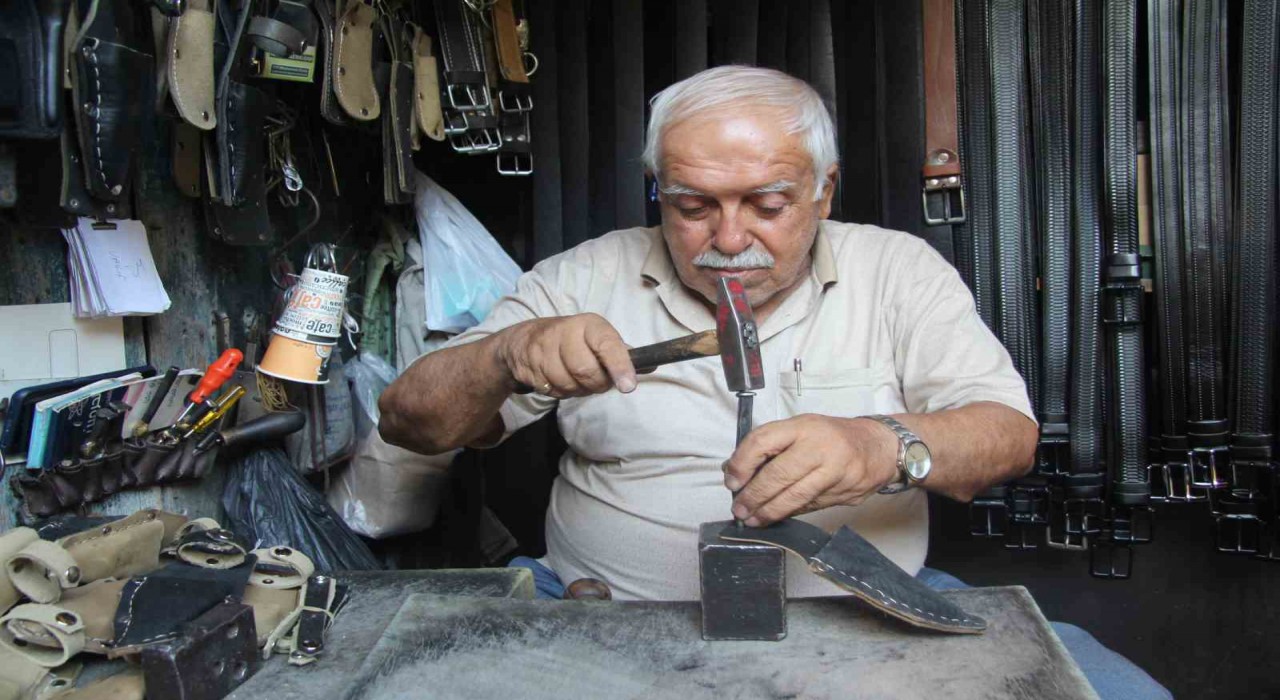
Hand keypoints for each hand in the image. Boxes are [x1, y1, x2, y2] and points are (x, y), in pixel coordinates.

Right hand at [496, 314, 636, 396]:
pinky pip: (552, 390)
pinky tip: (558, 379)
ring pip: (568, 384)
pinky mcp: (529, 364)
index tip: (628, 386)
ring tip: (575, 378)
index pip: (607, 344)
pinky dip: (560, 392)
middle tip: (596, 381)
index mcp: (589, 324)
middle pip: (587, 371)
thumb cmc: (571, 341)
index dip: (619, 366)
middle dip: (595, 384)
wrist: (523, 341)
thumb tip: (651, 365)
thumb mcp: (596, 338)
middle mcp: (565, 331)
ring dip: (576, 390)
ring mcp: (543, 348)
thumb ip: (621, 353)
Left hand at [723, 414, 899, 526]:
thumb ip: (770, 445)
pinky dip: (791, 513)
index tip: (732, 481)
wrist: (878, 446)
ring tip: (753, 519)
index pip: (764, 440)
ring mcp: (836, 472)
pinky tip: (777, 517)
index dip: (742, 462)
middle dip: (754, 496)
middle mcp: (820, 447)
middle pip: (779, 474)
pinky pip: (811, 507)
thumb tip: (734, 471)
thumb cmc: (832, 436)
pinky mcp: (845, 493)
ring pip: (796, 496)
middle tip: (739, 509)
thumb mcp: (800, 428)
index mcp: (804, 427)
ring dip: (770, 512)